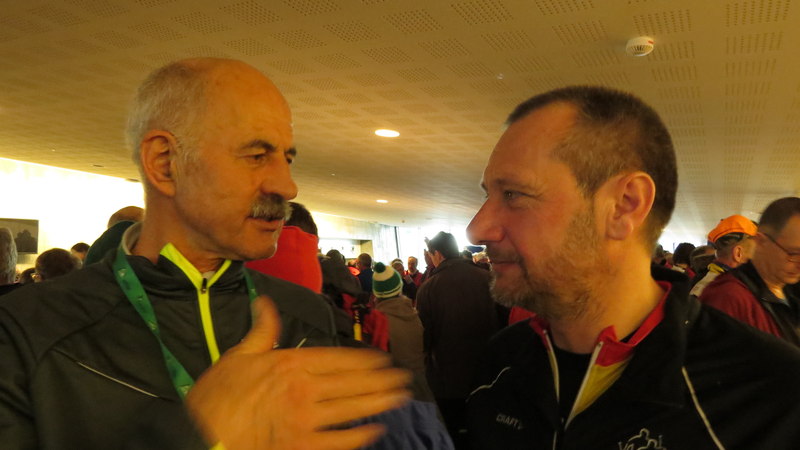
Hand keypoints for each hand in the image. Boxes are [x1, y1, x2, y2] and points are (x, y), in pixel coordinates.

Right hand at [186, 295, 410, 449]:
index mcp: (291, 365)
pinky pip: (337, 441)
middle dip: (380, 381)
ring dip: (377, 403)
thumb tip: (265, 303)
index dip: (363, 360)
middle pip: (351, 383)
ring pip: (351, 409)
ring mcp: (304, 420)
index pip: (337, 359)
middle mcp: (304, 390)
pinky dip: (358, 436)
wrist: (202, 435)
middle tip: (403, 380)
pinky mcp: (300, 445)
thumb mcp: (238, 355)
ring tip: (398, 400)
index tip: (383, 360)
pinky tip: (374, 431)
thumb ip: (261, 331)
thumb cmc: (217, 397)